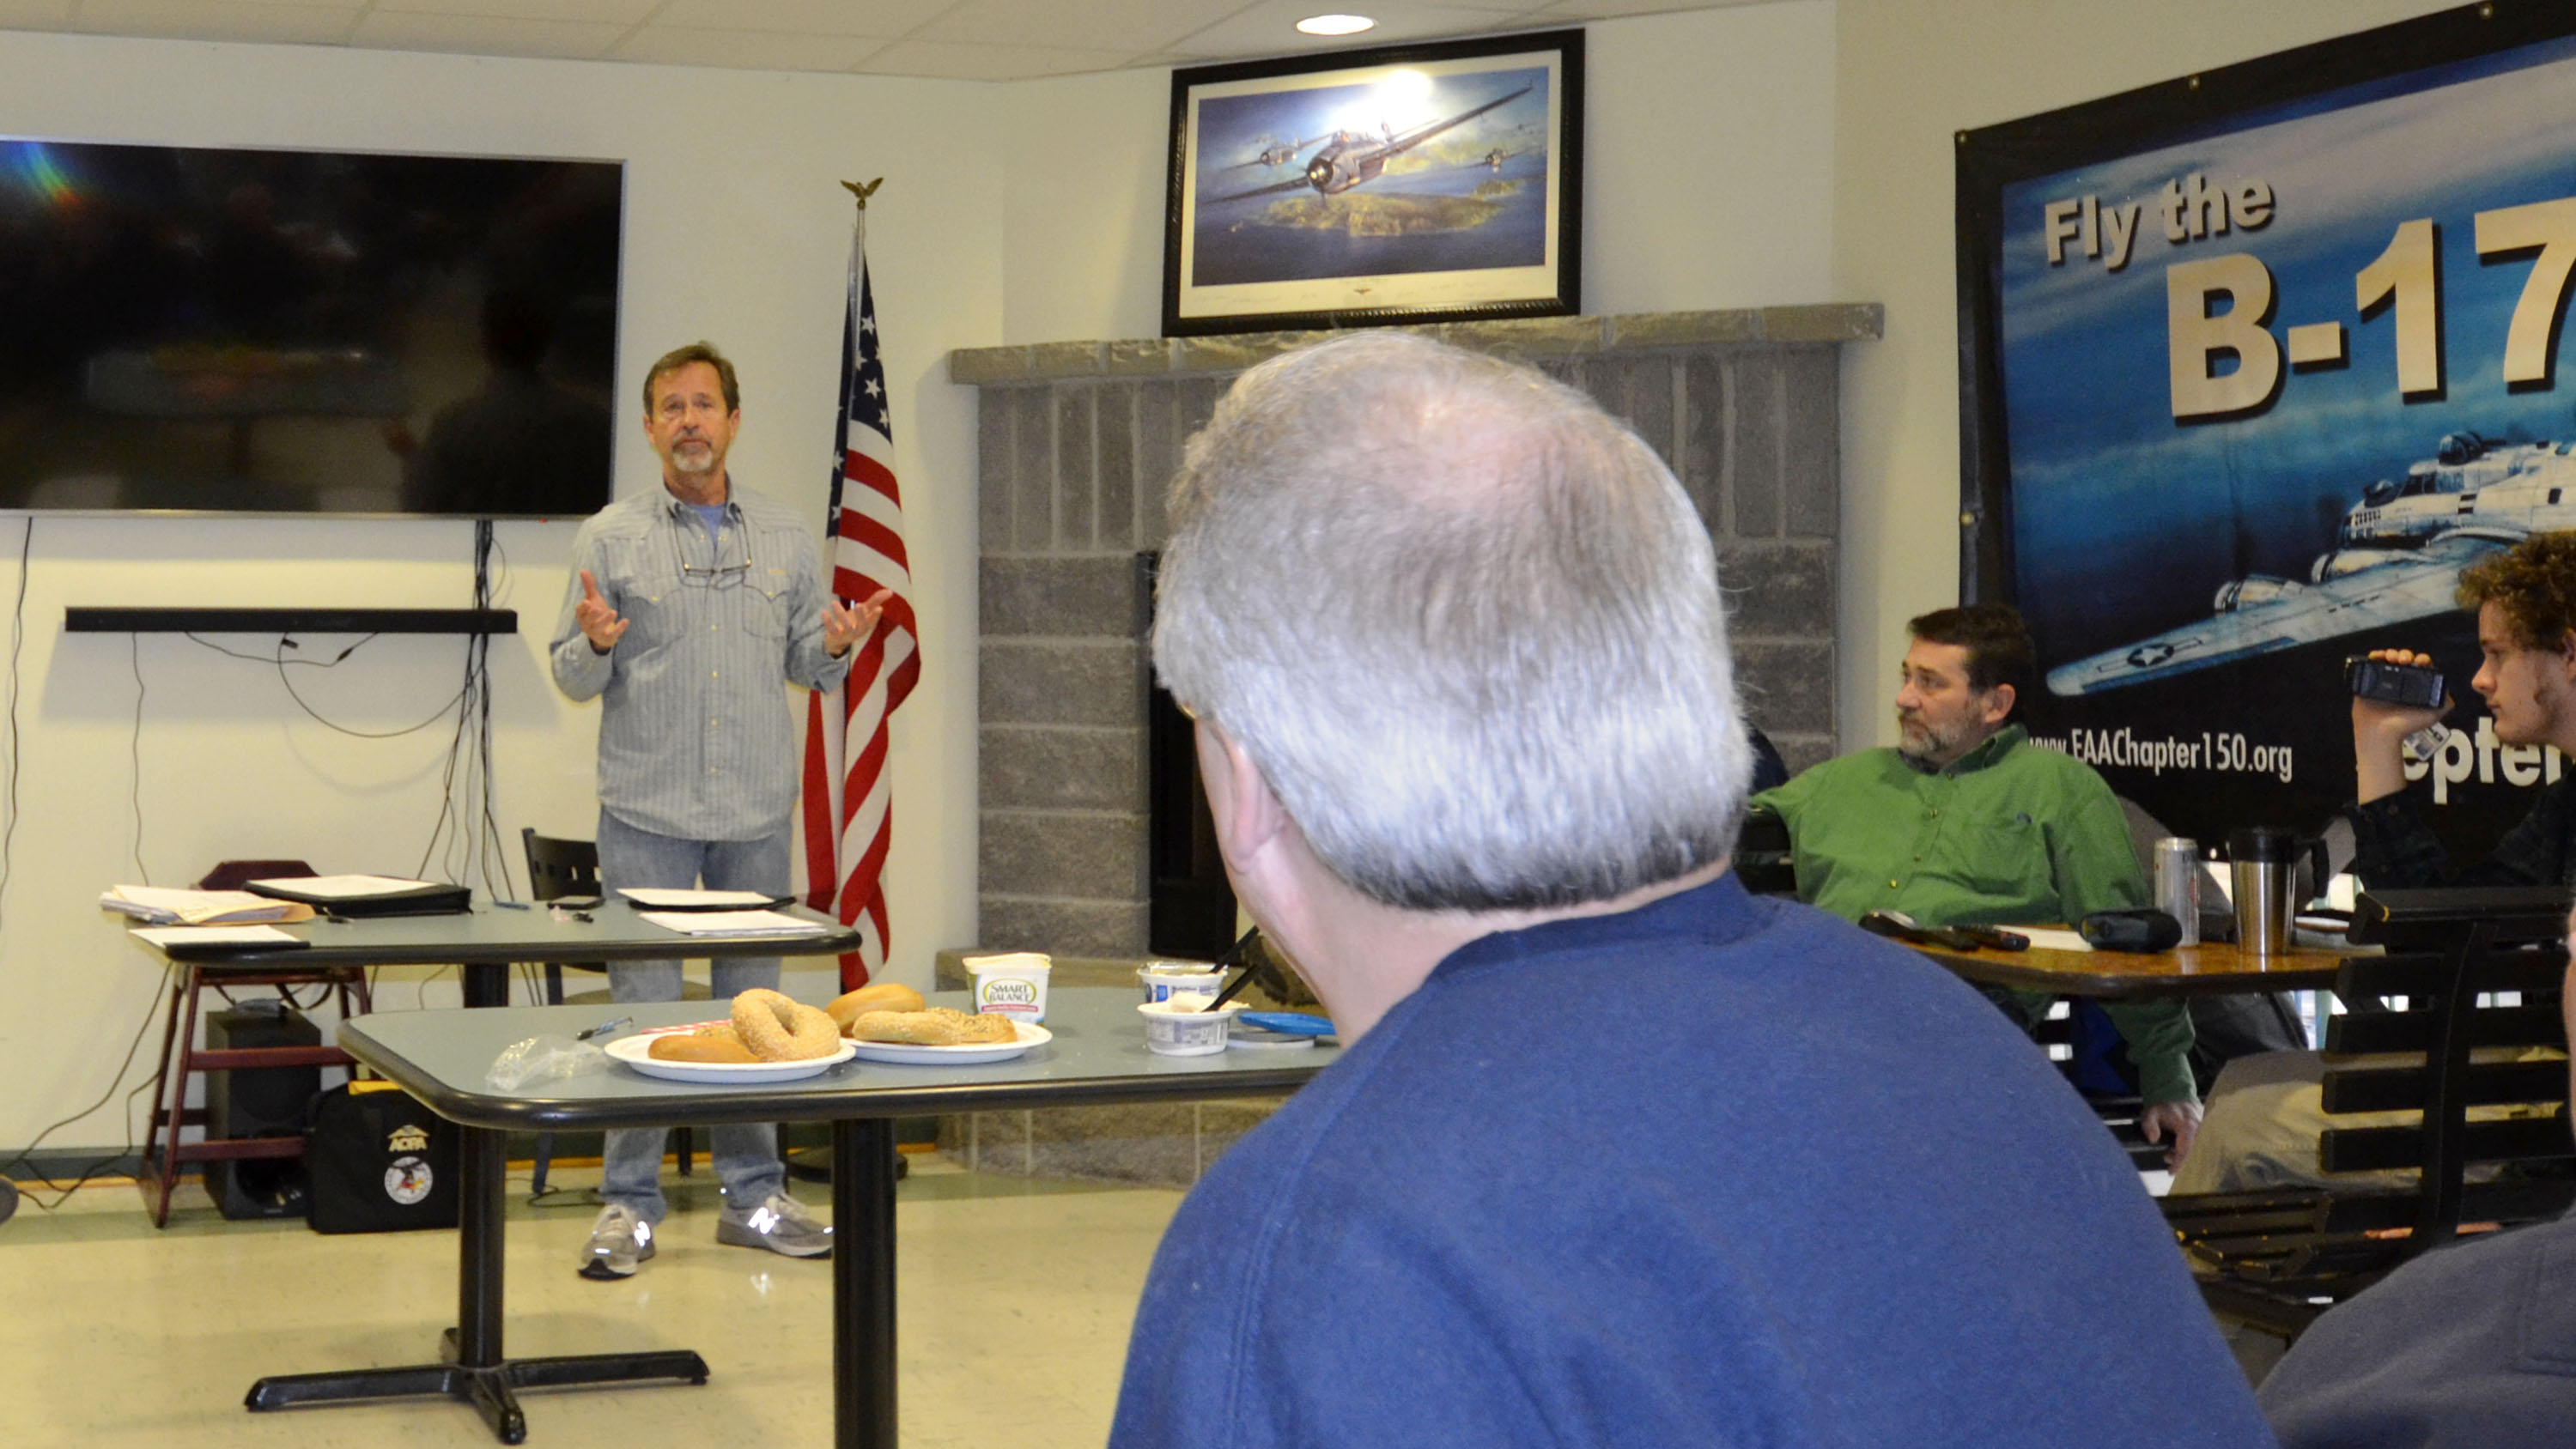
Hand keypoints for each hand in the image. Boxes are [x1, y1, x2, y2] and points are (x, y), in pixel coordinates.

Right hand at [575, 569, 627, 652]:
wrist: (603, 633)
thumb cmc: (596, 614)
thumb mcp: (593, 599)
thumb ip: (589, 586)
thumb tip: (583, 570)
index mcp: (582, 615)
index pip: (579, 612)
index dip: (582, 608)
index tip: (587, 602)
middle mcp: (587, 624)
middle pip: (588, 620)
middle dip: (592, 615)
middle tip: (598, 608)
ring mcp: (597, 633)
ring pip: (599, 628)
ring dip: (606, 620)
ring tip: (614, 612)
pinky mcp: (607, 638)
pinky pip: (612, 635)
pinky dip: (619, 628)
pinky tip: (626, 621)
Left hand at [823, 587, 893, 656]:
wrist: (838, 639)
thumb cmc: (854, 621)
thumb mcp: (865, 611)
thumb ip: (876, 600)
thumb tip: (890, 591)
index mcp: (867, 624)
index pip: (872, 620)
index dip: (875, 615)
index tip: (879, 608)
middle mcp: (858, 630)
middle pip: (862, 625)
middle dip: (861, 616)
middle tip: (859, 605)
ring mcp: (847, 634)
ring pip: (846, 626)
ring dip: (840, 614)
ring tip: (834, 602)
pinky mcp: (835, 636)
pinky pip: (831, 630)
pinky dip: (828, 622)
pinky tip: (824, 612)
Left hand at [2137, 1098, 2202, 1170]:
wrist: (2173, 1090)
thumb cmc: (2161, 1104)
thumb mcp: (2150, 1113)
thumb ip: (2149, 1126)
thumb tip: (2153, 1139)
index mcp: (2187, 1125)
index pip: (2185, 1150)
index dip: (2178, 1163)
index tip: (2170, 1171)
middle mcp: (2199, 1126)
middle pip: (2193, 1151)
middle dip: (2180, 1158)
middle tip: (2167, 1156)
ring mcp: (2204, 1126)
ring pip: (2197, 1146)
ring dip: (2184, 1152)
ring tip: (2171, 1150)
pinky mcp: (2205, 1125)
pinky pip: (2200, 1140)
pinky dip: (2190, 1146)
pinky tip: (2178, 1147)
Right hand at [2352, 647, 2449, 803]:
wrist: (2381, 733)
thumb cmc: (2405, 725)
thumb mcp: (2433, 714)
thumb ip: (2445, 703)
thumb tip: (2450, 694)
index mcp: (2415, 685)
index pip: (2421, 666)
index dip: (2422, 660)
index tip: (2420, 662)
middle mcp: (2400, 681)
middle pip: (2404, 660)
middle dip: (2406, 655)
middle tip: (2404, 659)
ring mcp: (2383, 680)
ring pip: (2388, 659)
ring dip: (2391, 653)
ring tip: (2391, 657)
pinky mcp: (2368, 681)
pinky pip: (2371, 664)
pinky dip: (2374, 656)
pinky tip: (2377, 656)